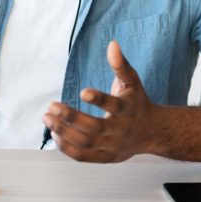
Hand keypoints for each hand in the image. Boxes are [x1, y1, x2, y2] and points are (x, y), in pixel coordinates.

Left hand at [42, 40, 156, 162]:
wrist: (153, 131)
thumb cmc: (137, 102)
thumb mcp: (132, 82)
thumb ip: (121, 65)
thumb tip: (112, 44)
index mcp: (127, 110)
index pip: (113, 105)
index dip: (99, 99)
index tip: (82, 91)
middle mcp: (121, 130)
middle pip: (94, 128)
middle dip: (71, 117)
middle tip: (52, 106)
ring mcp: (113, 146)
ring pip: (86, 144)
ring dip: (64, 132)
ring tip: (47, 118)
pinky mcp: (106, 157)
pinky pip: (84, 157)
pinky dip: (67, 148)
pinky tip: (55, 135)